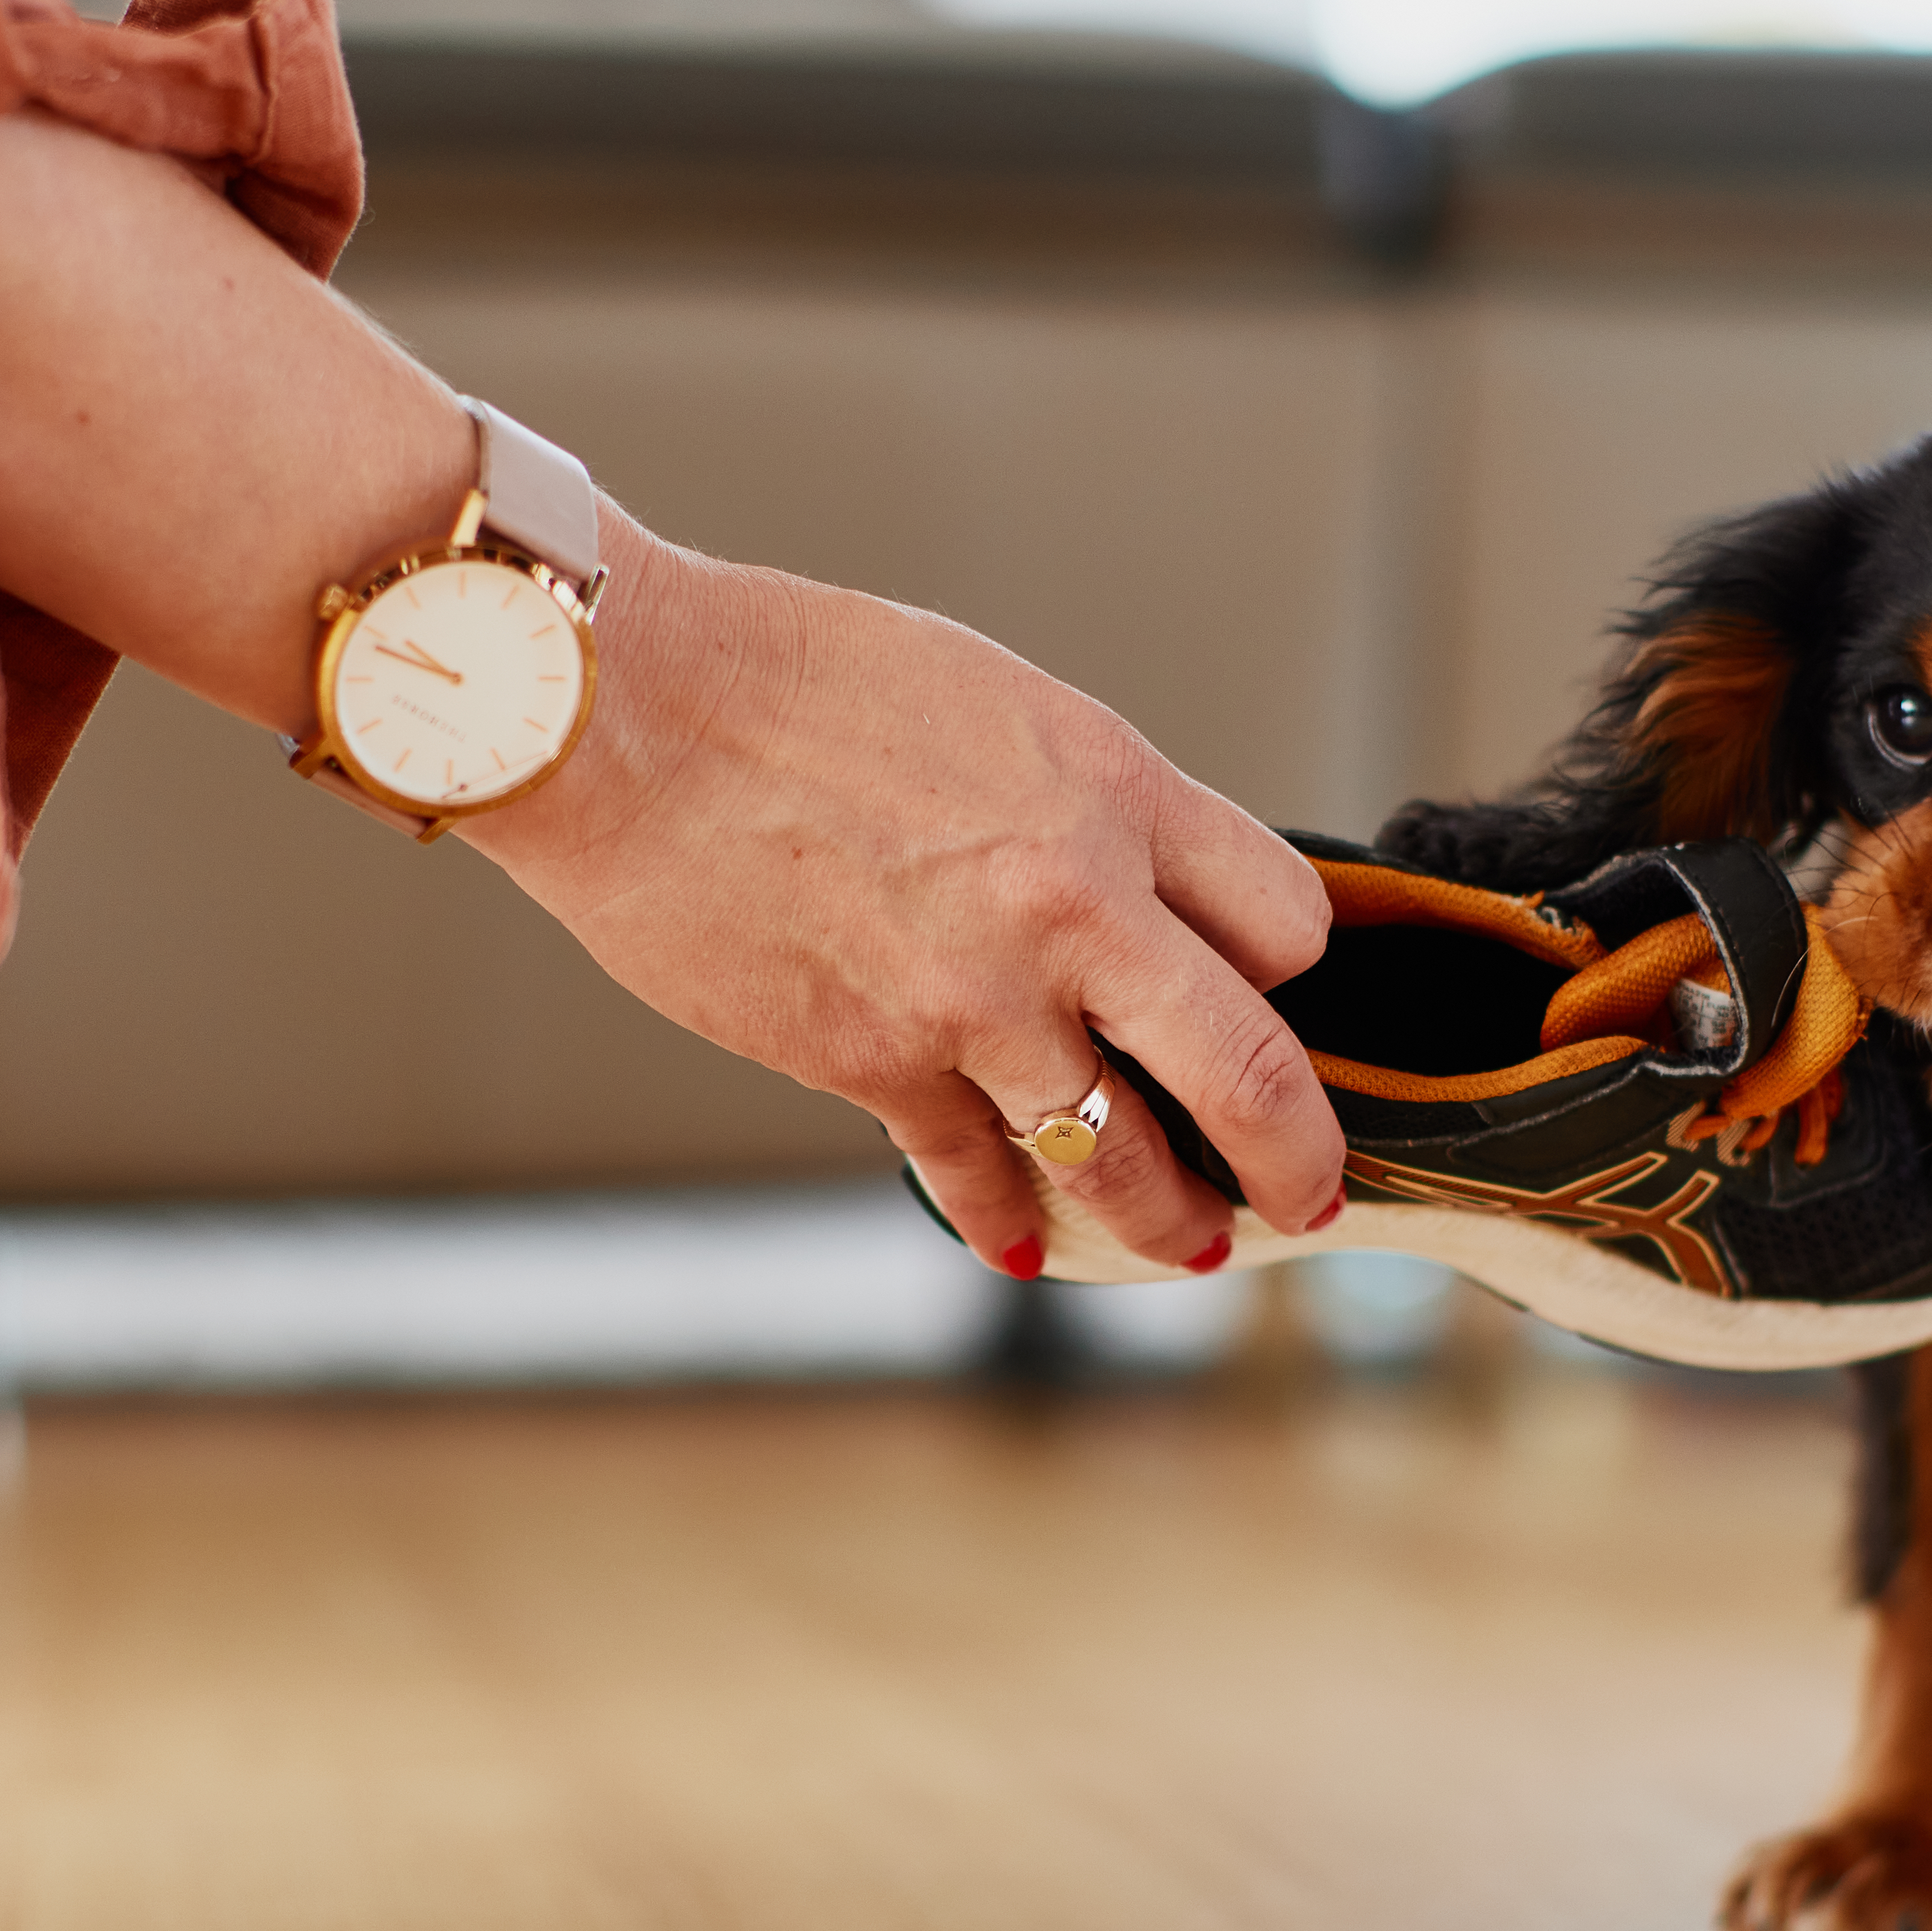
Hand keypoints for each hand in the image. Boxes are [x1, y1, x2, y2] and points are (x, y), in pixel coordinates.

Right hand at [466, 536, 1343, 1273]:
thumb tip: (1129, 891)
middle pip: (1250, 1069)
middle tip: (1308, 1190)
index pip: (1282, 922)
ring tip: (1191, 1245)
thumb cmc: (791, 681)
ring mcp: (973, 1001)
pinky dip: (1010, 1223)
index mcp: (1111, 792)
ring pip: (1123, 1156)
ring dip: (1169, 1219)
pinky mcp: (874, 1064)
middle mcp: (1069, 906)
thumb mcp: (993, 702)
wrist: (623, 714)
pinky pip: (978, 1174)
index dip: (1287, 972)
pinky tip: (1024, 1249)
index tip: (1271, 1000)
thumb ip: (1082, 806)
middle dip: (1296, 1154)